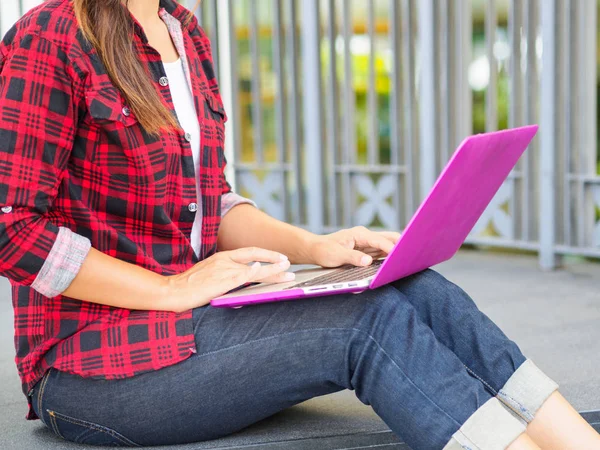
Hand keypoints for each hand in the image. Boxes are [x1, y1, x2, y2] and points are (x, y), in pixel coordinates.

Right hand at [161, 247, 294, 312]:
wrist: (172, 291)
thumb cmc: (188, 287)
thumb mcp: (209, 276)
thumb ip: (225, 276)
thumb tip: (241, 281)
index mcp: (221, 257)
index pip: (249, 252)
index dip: (266, 254)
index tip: (279, 258)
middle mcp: (225, 260)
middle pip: (255, 256)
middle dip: (274, 258)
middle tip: (288, 262)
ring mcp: (224, 270)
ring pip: (254, 269)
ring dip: (274, 271)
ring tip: (288, 273)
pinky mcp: (222, 281)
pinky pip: (243, 277)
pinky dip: (256, 273)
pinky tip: (265, 271)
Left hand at [307, 226, 400, 267]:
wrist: (315, 249)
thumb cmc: (324, 250)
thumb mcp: (335, 255)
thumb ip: (352, 258)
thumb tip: (368, 262)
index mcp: (359, 234)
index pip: (379, 240)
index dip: (390, 248)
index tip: (399, 256)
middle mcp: (366, 237)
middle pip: (389, 238)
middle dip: (401, 245)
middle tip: (413, 253)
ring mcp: (368, 244)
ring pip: (388, 245)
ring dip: (397, 252)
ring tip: (409, 259)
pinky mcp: (367, 251)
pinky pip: (382, 253)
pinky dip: (390, 257)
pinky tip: (397, 264)